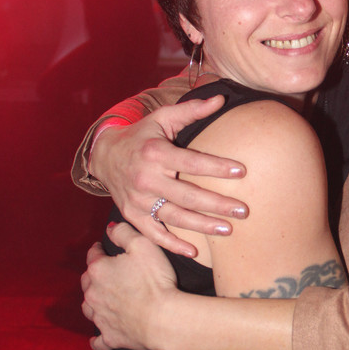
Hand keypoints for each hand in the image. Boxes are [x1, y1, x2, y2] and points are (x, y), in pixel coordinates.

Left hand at [81, 224, 177, 349]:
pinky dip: (97, 337)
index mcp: (99, 270)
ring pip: (88, 308)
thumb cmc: (155, 281)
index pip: (93, 255)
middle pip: (87, 281)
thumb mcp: (143, 245)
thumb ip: (124, 232)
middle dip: (93, 275)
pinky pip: (98, 340)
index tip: (101, 247)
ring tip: (102, 299)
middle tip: (105, 273)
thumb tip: (111, 228)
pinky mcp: (110, 337)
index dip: (98, 249)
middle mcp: (94, 294)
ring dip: (93, 302)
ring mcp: (100, 317)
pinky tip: (97, 337)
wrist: (163, 318)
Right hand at [90, 95, 248, 256]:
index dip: (217, 167)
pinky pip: (154, 234)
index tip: (241, 171)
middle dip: (217, 204)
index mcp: (155, 153)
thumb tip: (220, 98)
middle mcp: (146, 179)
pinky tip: (195, 251)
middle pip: (187, 195)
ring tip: (228, 230)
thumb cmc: (142, 135)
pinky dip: (173, 245)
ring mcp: (138, 201)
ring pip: (175, 217)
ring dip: (202, 226)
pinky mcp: (133, 216)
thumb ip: (191, 110)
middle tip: (244, 210)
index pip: (192, 162)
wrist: (105, 155)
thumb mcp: (162, 117)